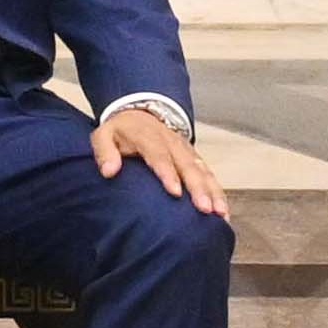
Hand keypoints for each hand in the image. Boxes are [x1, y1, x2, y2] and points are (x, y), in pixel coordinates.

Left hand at [90, 97, 232, 223]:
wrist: (139, 114)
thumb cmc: (120, 131)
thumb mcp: (103, 135)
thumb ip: (105, 152)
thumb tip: (109, 171)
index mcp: (148, 137)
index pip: (159, 155)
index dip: (168, 173)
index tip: (175, 192)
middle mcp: (171, 143)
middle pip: (187, 166)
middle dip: (198, 188)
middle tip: (205, 209)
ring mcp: (185, 151)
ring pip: (203, 171)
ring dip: (213, 192)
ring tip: (220, 213)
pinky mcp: (194, 158)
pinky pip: (209, 175)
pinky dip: (218, 192)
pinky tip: (223, 211)